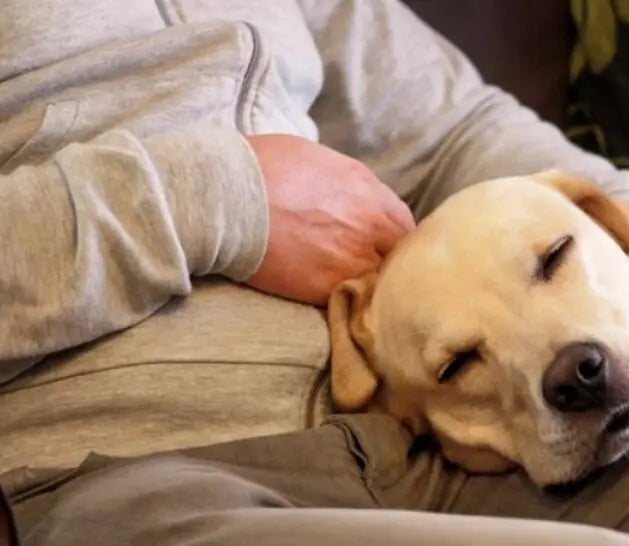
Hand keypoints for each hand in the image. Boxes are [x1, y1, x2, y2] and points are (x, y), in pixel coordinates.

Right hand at [244, 134, 415, 304]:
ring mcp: (352, 257)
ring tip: (356, 290)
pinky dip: (349, 302)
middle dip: (387, 262)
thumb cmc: (259, 168)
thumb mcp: (315, 159)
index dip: (392, 238)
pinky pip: (353, 299)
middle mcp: (369, 223)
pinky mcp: (329, 286)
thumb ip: (346, 183)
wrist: (225, 198)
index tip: (380, 247)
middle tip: (372, 272)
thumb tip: (352, 198)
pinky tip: (338, 301)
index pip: (403, 225)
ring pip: (380, 280)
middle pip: (399, 255)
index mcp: (367, 190)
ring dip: (370, 285)